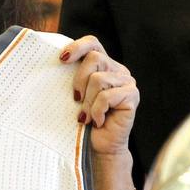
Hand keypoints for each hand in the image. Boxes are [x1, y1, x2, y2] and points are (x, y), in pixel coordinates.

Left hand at [58, 35, 137, 157]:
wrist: (99, 147)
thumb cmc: (84, 121)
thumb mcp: (74, 95)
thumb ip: (71, 78)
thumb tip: (56, 62)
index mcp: (104, 65)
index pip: (93, 43)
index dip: (77, 46)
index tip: (61, 59)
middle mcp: (118, 70)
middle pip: (94, 58)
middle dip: (80, 80)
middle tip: (76, 99)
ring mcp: (127, 82)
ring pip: (99, 79)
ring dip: (88, 102)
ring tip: (87, 116)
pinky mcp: (132, 95)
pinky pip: (107, 96)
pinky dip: (96, 111)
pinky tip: (97, 121)